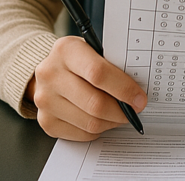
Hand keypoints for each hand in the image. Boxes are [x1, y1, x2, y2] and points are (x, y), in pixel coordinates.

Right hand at [26, 36, 147, 140]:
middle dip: (121, 111)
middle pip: (95, 103)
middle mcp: (51, 74)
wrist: (49, 69)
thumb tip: (137, 90)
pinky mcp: (45, 121)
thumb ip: (111, 64)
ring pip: (90, 123)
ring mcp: (45, 100)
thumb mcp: (92, 49)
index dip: (123, 88)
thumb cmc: (78, 58)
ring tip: (119, 114)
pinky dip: (97, 130)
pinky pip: (81, 134)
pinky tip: (102, 119)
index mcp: (66, 49)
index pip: (98, 73)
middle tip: (134, 110)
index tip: (139, 98)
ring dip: (111, 122)